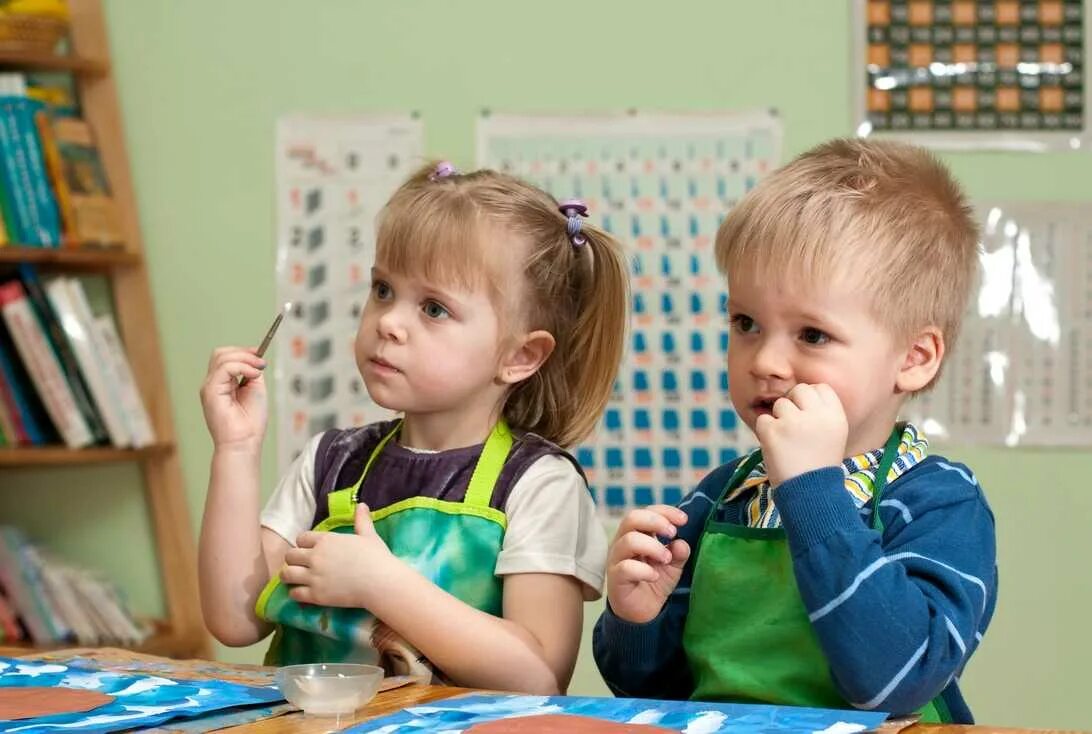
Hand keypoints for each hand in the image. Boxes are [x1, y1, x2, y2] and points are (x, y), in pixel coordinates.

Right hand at [199, 346, 267, 451]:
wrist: (245, 442)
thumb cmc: (250, 422)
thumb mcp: (255, 389)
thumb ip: (252, 372)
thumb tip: (254, 358)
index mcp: (222, 384)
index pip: (225, 358)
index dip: (243, 352)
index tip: (260, 354)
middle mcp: (213, 383)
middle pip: (221, 353)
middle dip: (243, 353)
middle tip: (260, 362)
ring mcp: (209, 386)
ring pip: (222, 357)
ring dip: (245, 359)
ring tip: (259, 369)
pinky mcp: (210, 391)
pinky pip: (224, 368)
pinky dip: (242, 367)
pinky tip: (253, 375)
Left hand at [281, 504, 395, 607]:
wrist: (380, 582)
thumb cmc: (376, 557)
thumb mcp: (368, 535)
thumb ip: (361, 520)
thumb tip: (362, 505)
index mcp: (326, 540)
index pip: (301, 538)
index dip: (304, 544)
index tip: (310, 550)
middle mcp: (315, 556)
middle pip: (290, 556)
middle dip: (294, 560)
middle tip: (302, 566)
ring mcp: (314, 576)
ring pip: (287, 574)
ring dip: (290, 576)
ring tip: (297, 580)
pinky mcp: (315, 595)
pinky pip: (294, 594)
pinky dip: (296, 593)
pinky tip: (304, 593)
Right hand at [605, 505, 689, 623]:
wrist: (641, 612)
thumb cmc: (653, 581)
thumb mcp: (672, 565)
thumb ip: (679, 552)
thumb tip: (682, 542)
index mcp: (636, 534)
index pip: (646, 512)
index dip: (664, 511)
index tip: (683, 520)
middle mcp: (623, 542)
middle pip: (631, 518)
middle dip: (656, 522)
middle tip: (672, 534)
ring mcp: (616, 559)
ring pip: (629, 541)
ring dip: (653, 547)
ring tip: (666, 559)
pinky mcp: (615, 578)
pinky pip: (626, 567)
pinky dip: (644, 570)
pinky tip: (655, 577)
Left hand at [754, 383, 847, 486]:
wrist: (809, 493)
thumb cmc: (818, 464)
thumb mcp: (834, 435)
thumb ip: (821, 413)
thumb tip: (800, 393)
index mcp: (836, 416)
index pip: (821, 388)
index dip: (810, 399)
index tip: (808, 416)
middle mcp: (817, 415)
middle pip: (799, 390)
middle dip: (793, 404)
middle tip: (794, 428)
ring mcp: (794, 422)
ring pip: (780, 404)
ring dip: (779, 420)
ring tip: (788, 442)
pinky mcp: (774, 431)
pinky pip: (763, 420)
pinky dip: (765, 433)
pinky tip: (776, 448)